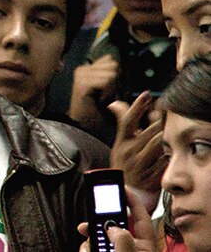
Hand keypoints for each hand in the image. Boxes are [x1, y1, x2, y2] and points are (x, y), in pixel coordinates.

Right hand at [69, 55, 119, 130]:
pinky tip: (101, 100)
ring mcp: (81, 76)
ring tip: (104, 97)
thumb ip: (108, 73)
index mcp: (86, 68)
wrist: (85, 126)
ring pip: (112, 73)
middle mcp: (81, 69)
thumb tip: (116, 61)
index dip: (116, 74)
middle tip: (107, 94)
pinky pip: (107, 81)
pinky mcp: (83, 84)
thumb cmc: (98, 110)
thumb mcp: (106, 88)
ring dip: (113, 88)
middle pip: (113, 65)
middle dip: (116, 81)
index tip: (110, 89)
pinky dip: (109, 92)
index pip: (110, 60)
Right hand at [77, 187, 156, 251]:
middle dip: (99, 221)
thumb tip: (112, 227)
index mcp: (145, 246)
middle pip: (115, 225)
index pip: (141, 218)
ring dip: (90, 239)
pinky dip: (87, 249)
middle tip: (90, 220)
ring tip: (88, 247)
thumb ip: (122, 240)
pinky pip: (92, 248)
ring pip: (100, 237)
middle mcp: (131, 249)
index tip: (122, 187)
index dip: (132, 201)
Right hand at [109, 92, 164, 213]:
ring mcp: (142, 165)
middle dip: (161, 122)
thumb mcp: (120, 144)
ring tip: (172, 130)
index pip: (128, 121)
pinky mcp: (154, 174)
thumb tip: (114, 104)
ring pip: (161, 143)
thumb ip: (122, 123)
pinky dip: (171, 152)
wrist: (128, 192)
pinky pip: (166, 158)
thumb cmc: (125, 164)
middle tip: (168, 114)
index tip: (147, 94)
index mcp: (121, 143)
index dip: (137, 106)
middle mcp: (130, 153)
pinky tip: (173, 149)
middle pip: (151, 130)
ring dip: (168, 136)